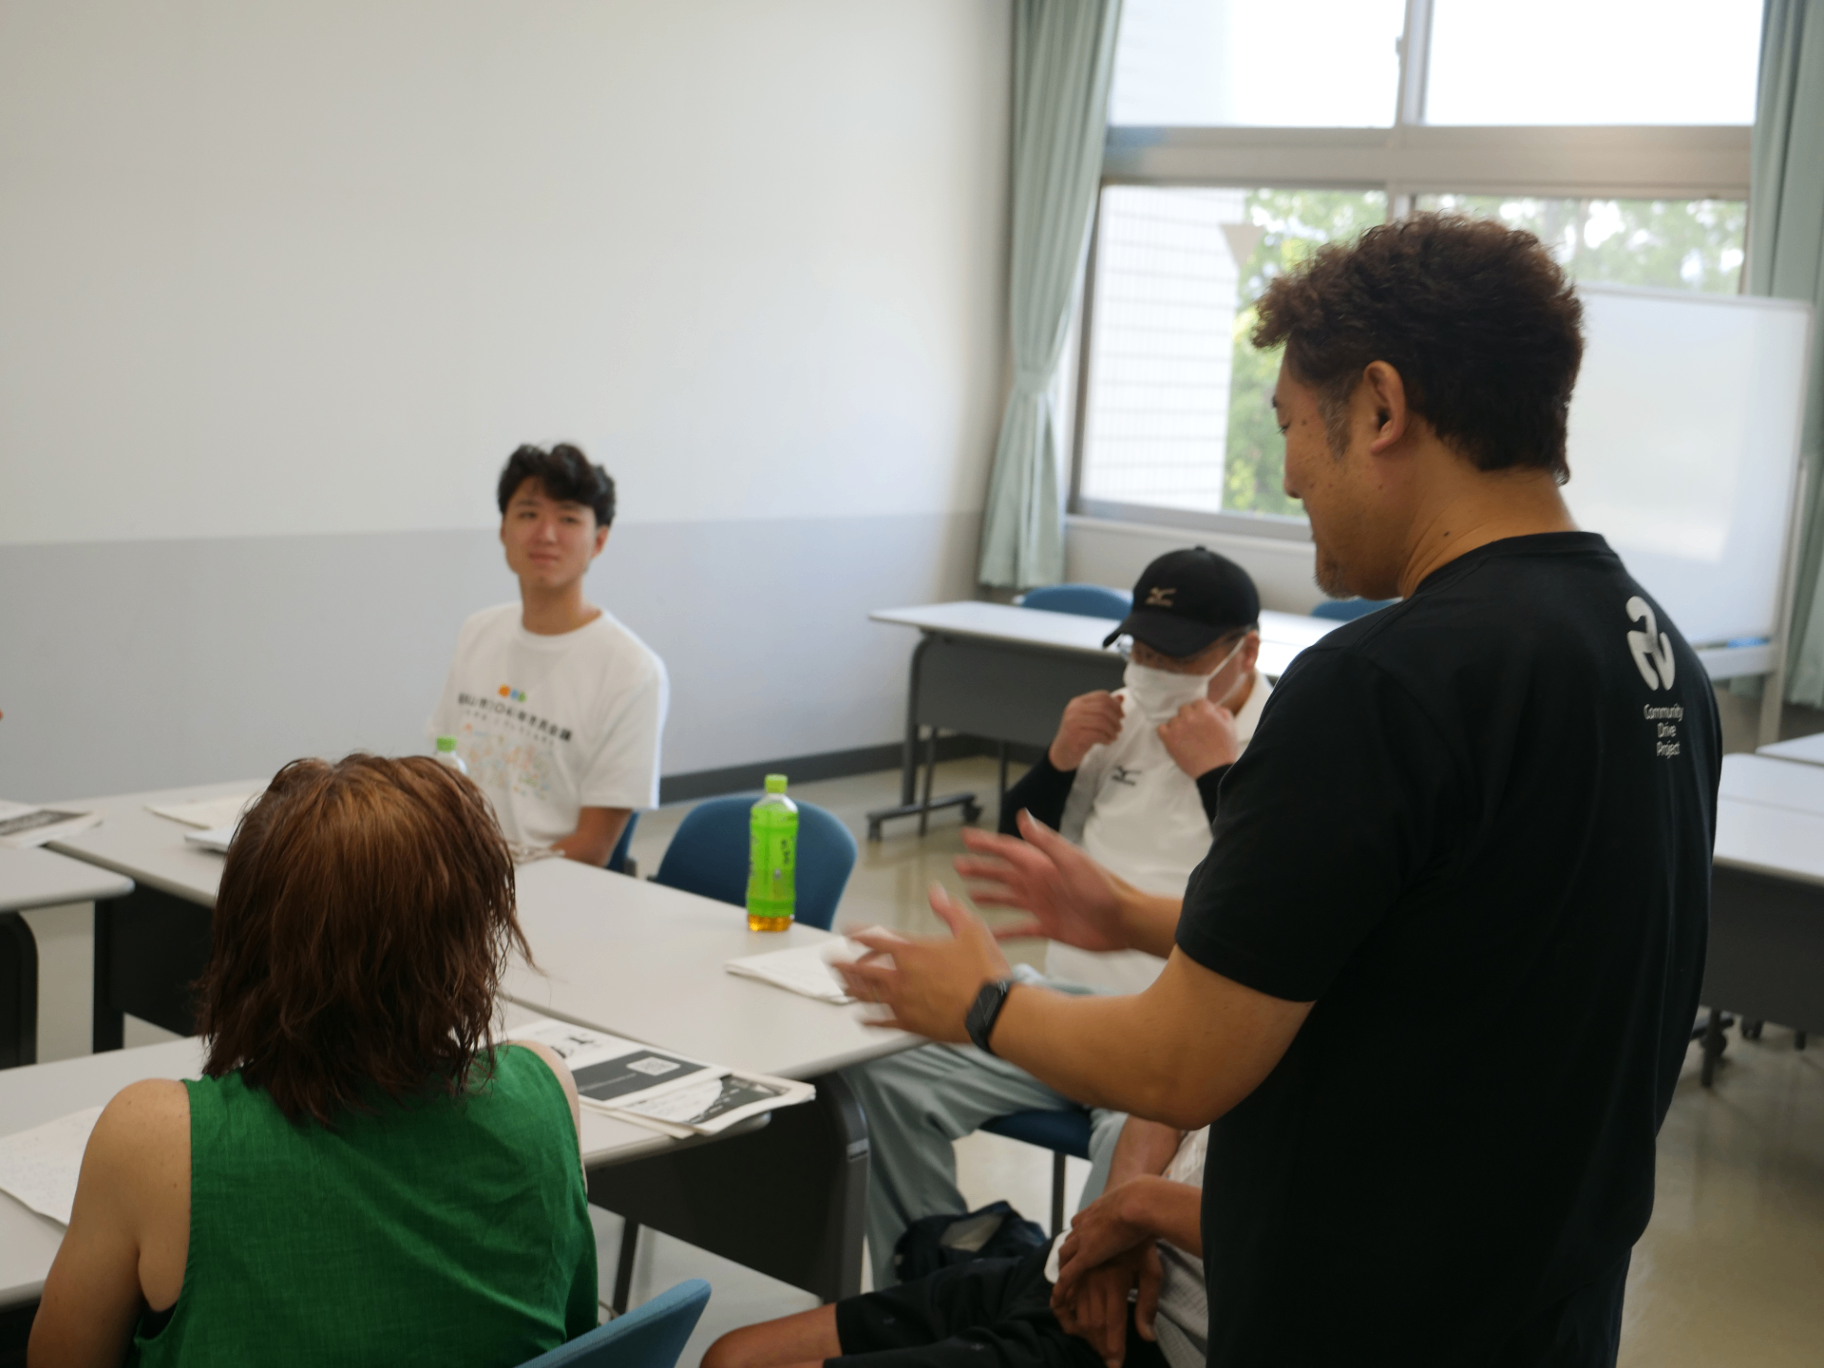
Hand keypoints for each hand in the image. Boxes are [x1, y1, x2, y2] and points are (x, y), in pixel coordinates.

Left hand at [834, 885, 1010, 1040]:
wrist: (992, 1010)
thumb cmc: (985, 972)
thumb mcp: (972, 929)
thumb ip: (950, 909)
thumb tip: (936, 892)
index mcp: (913, 951)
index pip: (875, 939)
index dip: (857, 934)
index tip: (847, 932)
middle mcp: (901, 976)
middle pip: (862, 969)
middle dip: (843, 964)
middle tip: (830, 961)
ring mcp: (903, 1002)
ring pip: (866, 995)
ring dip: (851, 988)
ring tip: (841, 985)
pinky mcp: (910, 1023)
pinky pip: (881, 1022)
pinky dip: (868, 1020)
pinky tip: (861, 1019)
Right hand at [954, 812, 1128, 951]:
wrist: (1123, 920)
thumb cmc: (1101, 887)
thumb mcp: (1072, 860)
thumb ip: (1046, 842)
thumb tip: (1023, 817)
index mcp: (1042, 864)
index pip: (1008, 850)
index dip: (986, 844)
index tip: (965, 837)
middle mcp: (1039, 882)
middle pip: (1002, 873)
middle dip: (980, 868)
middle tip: (958, 865)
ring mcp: (1042, 905)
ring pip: (1008, 898)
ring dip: (989, 894)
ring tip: (969, 893)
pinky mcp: (1048, 927)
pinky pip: (1020, 929)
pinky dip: (1004, 930)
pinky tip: (989, 932)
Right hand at [1049, 691, 1124, 770]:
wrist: (1063, 752)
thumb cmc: (1078, 734)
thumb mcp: (1091, 718)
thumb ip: (1105, 708)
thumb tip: (1121, 698)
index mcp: (1078, 702)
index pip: (1101, 696)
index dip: (1115, 705)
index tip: (1121, 714)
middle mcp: (1074, 709)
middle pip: (1103, 708)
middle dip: (1115, 719)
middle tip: (1119, 728)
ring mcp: (1073, 722)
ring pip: (1102, 721)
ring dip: (1112, 730)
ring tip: (1114, 736)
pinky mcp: (1075, 736)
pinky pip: (1097, 735)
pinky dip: (1106, 738)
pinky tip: (1107, 741)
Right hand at [1052, 1245, 1161, 1366]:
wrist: (1127, 1204)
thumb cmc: (1144, 1242)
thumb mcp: (1152, 1274)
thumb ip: (1147, 1306)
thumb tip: (1147, 1337)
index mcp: (1113, 1283)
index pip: (1111, 1324)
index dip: (1112, 1347)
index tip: (1113, 1365)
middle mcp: (1093, 1277)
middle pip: (1090, 1319)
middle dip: (1096, 1340)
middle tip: (1102, 1352)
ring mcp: (1081, 1264)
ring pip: (1073, 1301)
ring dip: (1078, 1321)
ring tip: (1085, 1333)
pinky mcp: (1075, 1254)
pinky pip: (1063, 1279)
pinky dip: (1062, 1295)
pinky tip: (1064, 1303)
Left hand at [1053, 1181, 1156, 1294]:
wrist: (1137, 1203)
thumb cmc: (1143, 1207)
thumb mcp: (1138, 1215)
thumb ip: (1136, 1220)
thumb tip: (1144, 1229)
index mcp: (1096, 1214)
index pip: (1079, 1227)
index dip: (1078, 1240)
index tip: (1080, 1252)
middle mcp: (1086, 1226)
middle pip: (1069, 1243)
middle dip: (1068, 1257)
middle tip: (1071, 1274)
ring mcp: (1083, 1241)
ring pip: (1064, 1258)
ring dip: (1063, 1271)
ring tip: (1066, 1287)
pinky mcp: (1085, 1256)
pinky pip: (1067, 1275)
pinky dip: (1062, 1287)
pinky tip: (1059, 1301)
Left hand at [1156, 698, 1237, 778]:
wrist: (1215, 771)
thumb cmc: (1224, 750)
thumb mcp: (1230, 727)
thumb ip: (1222, 712)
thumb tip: (1212, 707)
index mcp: (1206, 711)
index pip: (1198, 702)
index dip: (1201, 712)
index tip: (1202, 722)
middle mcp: (1190, 716)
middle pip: (1184, 709)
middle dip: (1189, 718)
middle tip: (1195, 731)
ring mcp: (1178, 727)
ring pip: (1173, 719)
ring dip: (1178, 726)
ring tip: (1187, 739)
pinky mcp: (1169, 739)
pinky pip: (1161, 728)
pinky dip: (1166, 732)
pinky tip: (1174, 739)